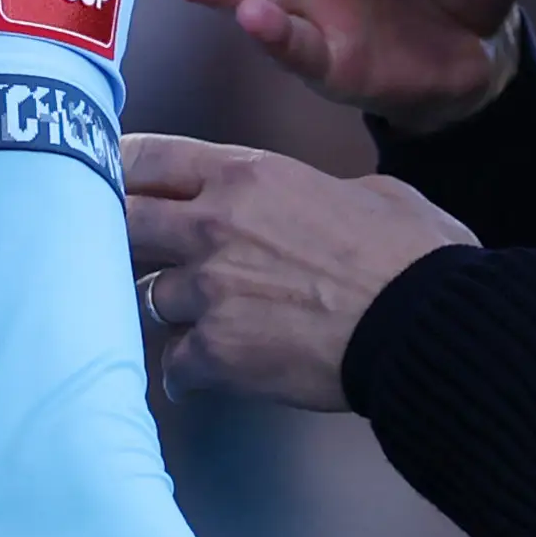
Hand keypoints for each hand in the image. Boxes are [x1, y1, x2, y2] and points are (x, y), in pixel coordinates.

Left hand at [125, 135, 473, 410]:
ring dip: (174, 311)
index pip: (146, 157)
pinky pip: (175, 364)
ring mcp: (210, 290)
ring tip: (203, 323)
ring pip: (150, 297)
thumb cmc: (413, 255)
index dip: (120, 170)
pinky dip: (189, 373)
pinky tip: (204, 378)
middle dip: (125, 240)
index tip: (109, 181)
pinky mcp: (217, 352)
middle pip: (124, 223)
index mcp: (246, 175)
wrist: (426, 326)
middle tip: (130, 254)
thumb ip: (313, 189)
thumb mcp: (367, 191)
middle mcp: (213, 225)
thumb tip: (315, 201)